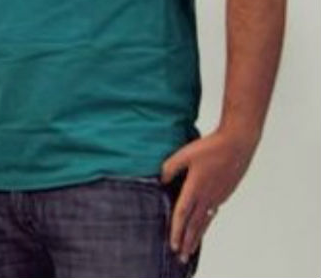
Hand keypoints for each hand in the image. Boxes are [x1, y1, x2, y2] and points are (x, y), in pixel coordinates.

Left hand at [161, 127, 257, 263]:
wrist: (238, 143)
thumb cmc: (210, 147)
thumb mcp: (183, 154)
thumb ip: (169, 168)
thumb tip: (161, 181)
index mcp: (196, 188)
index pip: (183, 214)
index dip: (176, 231)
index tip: (173, 244)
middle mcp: (208, 196)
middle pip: (195, 224)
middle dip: (187, 241)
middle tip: (181, 257)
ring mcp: (218, 195)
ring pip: (205, 220)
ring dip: (197, 236)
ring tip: (192, 249)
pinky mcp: (225, 192)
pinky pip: (213, 212)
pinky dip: (206, 223)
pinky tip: (203, 226)